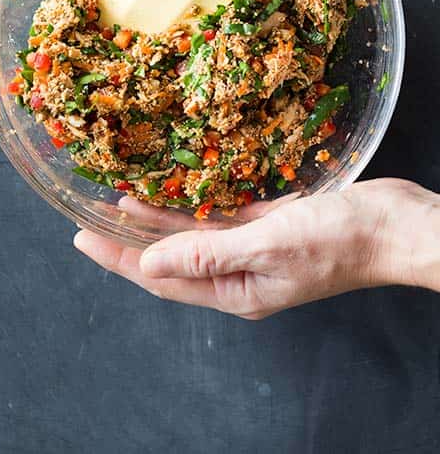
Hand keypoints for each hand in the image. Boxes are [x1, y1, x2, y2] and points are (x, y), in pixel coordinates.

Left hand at [74, 179, 439, 318]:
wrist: (395, 225)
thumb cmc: (337, 240)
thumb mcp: (265, 247)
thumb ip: (204, 254)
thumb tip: (150, 261)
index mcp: (233, 290)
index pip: (160, 276)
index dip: (118, 257)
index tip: (81, 237)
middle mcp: (237, 274)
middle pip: (169, 257)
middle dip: (129, 239)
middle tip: (90, 215)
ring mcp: (253, 250)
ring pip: (192, 235)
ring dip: (159, 219)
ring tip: (122, 198)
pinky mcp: (269, 226)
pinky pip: (220, 217)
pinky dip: (196, 203)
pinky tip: (176, 186)